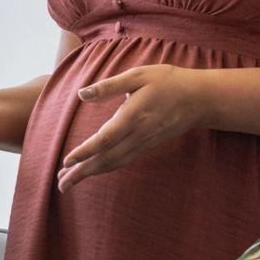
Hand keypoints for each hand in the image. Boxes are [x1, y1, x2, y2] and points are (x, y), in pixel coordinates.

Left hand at [59, 64, 209, 191]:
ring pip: (113, 163)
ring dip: (91, 173)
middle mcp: (137, 135)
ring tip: (70, 182)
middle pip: (106, 159)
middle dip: (82, 172)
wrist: (199, 99)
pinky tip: (94, 170)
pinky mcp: (147, 145)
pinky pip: (123, 161)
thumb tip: (82, 94)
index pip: (105, 139)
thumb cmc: (167, 82)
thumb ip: (109, 86)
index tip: (66, 162)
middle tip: (61, 184)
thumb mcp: (138, 76)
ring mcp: (143, 143)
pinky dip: (105, 168)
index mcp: (133, 117)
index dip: (84, 151)